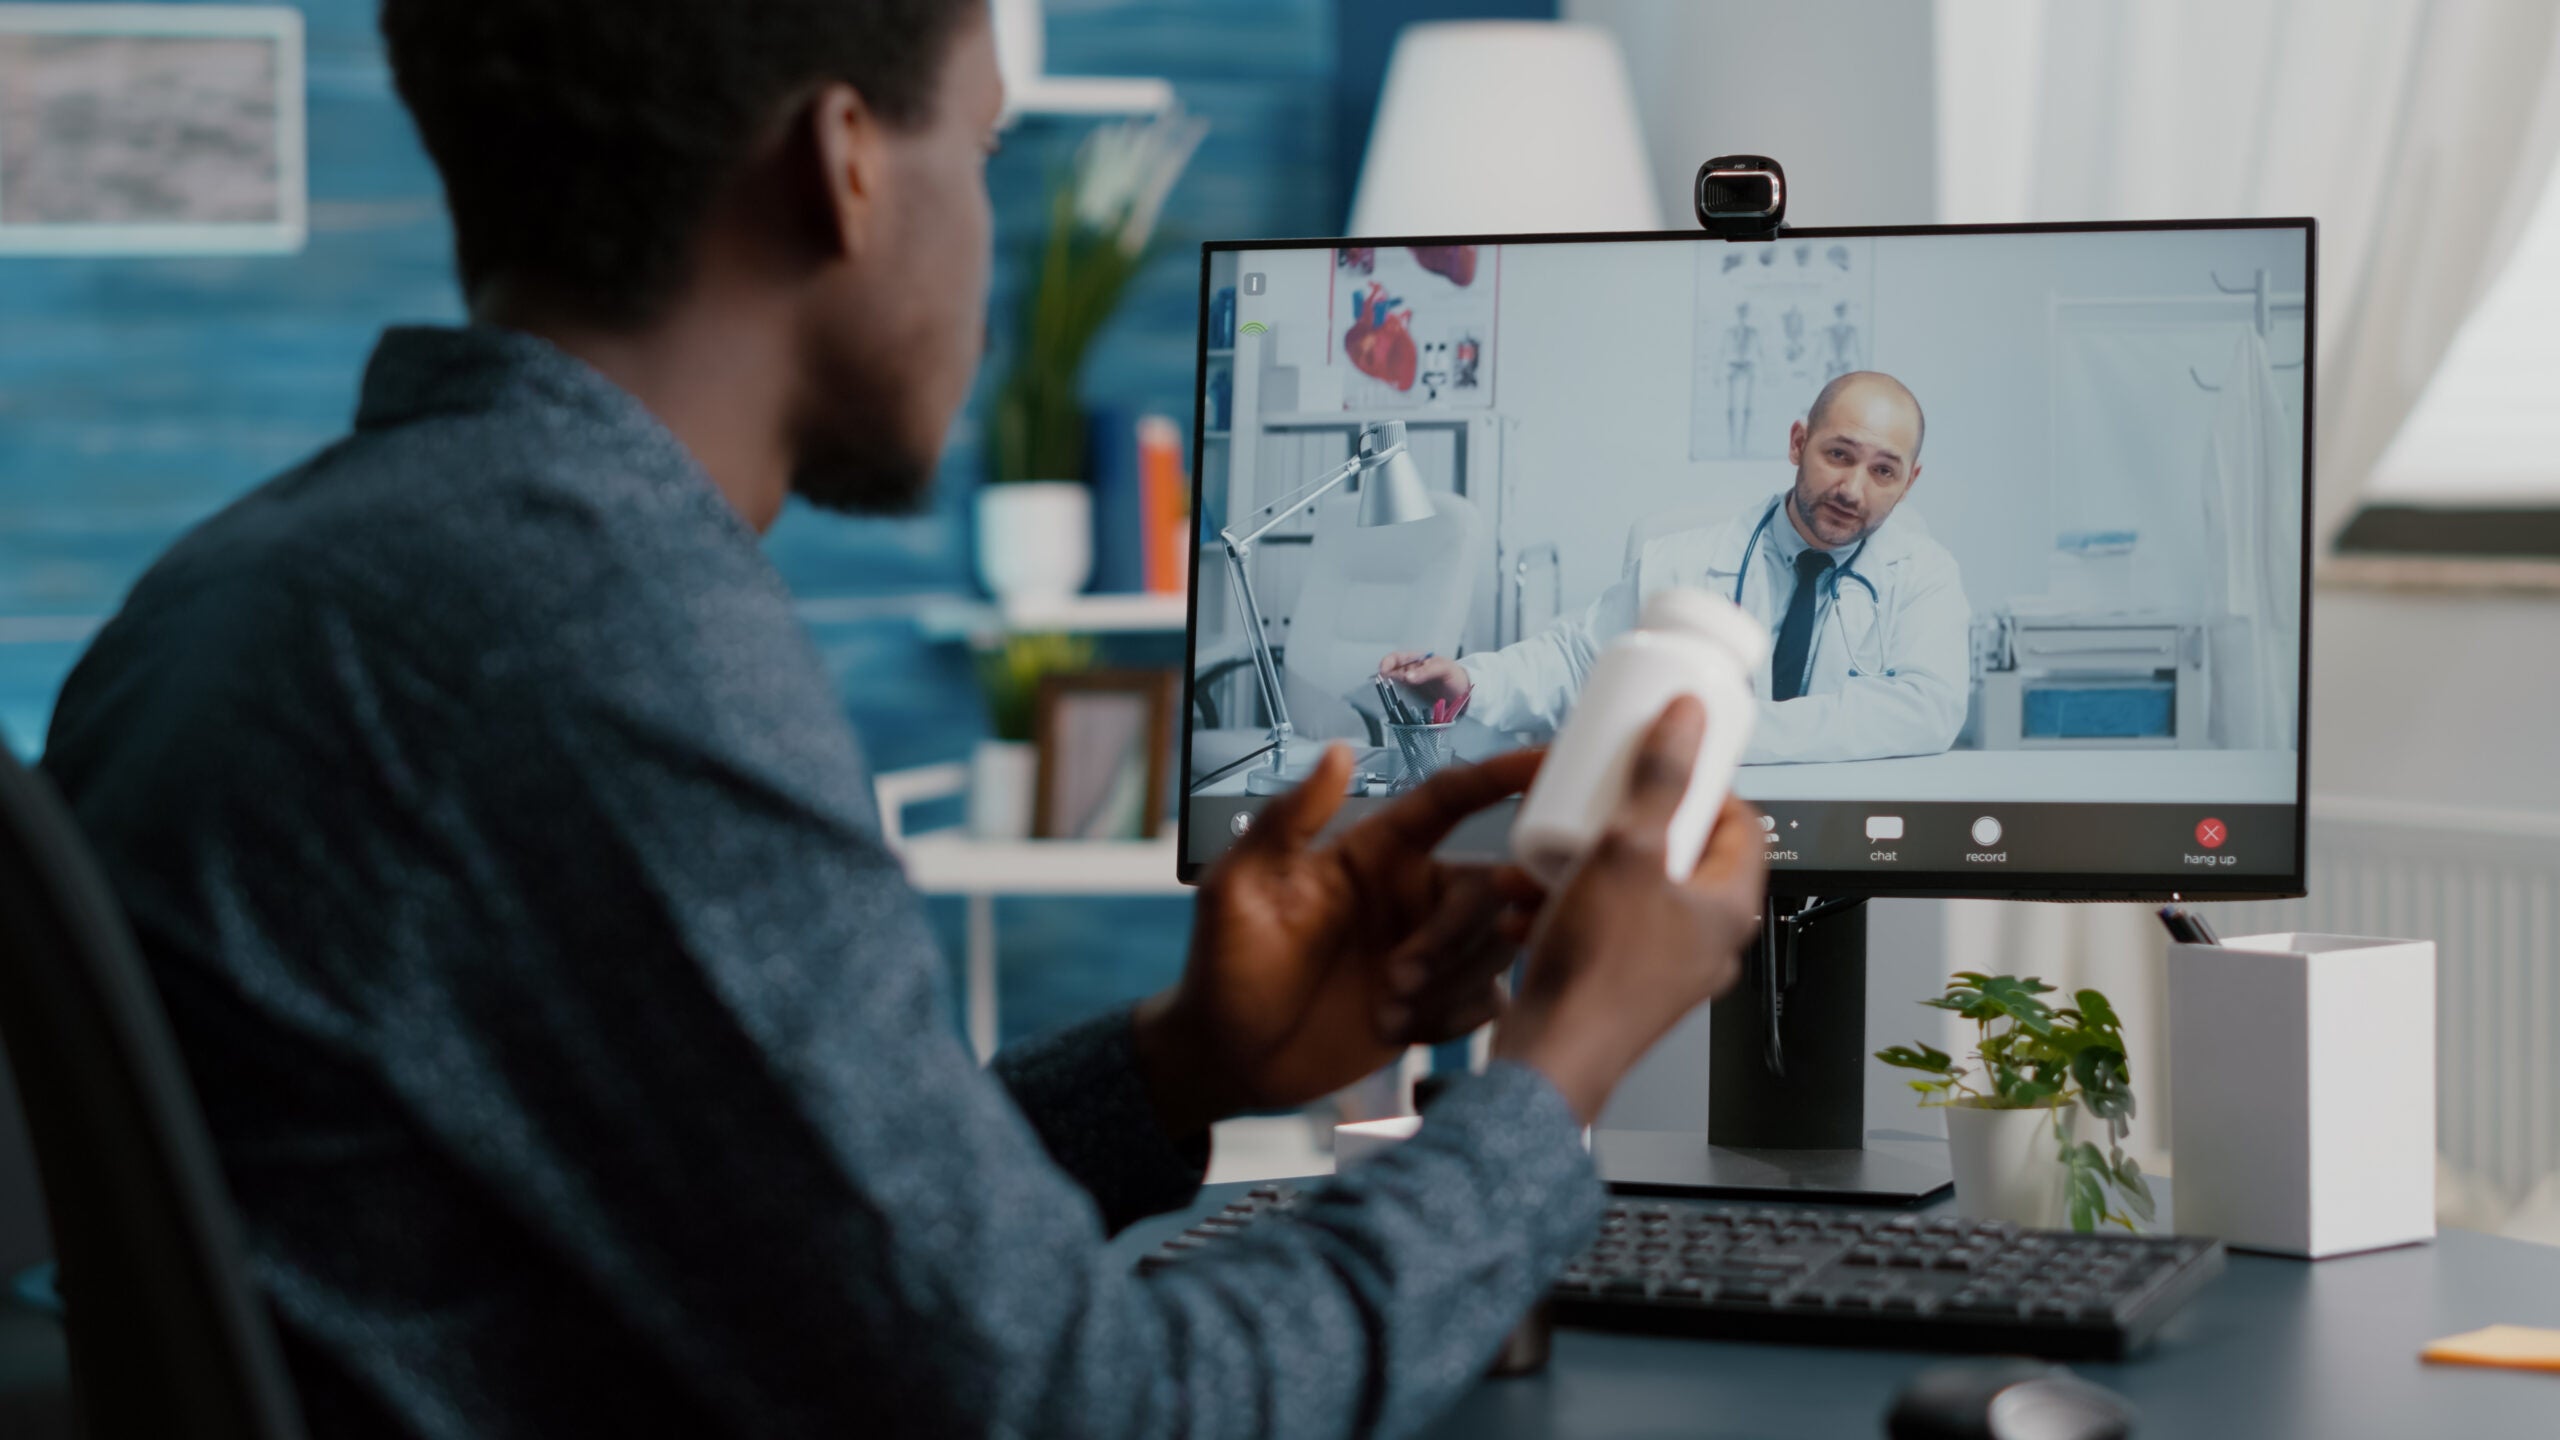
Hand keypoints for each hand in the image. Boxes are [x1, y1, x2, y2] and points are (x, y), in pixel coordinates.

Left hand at [1134, 744, 1544, 1139]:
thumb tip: (1336, 752)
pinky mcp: (1438, 1004)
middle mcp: (1412, 894)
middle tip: (1399, 976)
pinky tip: (1401, 1031)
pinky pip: (1487, 1000)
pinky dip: (1453, 1018)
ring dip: (1451, 981)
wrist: (1227, 1057)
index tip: (1548, 760)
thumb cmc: (1224, 964)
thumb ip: (1287, 820)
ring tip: (1388, 1010)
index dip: (1501, 775)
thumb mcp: (1238, 886)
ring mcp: (1430, 950)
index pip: (1450, 800)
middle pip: (1485, 886)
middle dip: (1456, 932)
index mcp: (1375, 853)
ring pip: (1496, 945)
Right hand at [1378, 652, 1471, 708]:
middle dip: (1384, 681)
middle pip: (1389, 675)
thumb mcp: (1444, 669)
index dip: (1386, 663)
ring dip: (1389, 695)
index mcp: (1416, 661)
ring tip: (1390, 700)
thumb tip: (1407, 676)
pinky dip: (1397, 706)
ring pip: (1392, 690)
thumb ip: (1426, 671)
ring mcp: (1410, 689)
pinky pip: (1400, 703)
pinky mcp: (1412, 702)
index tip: (1383, 671)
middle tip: (1384, 688)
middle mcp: (1409, 674)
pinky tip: (1398, 708)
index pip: (1395, 658)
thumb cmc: (1456, 676)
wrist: (1466, 695)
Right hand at [1491, 696, 1767, 1123]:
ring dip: (1585, 864)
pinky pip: (1602, 927)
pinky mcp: (1622, 986)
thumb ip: (1659, 782)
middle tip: (1597, 800)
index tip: (1663, 763)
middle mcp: (1706, 941)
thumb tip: (1689, 718)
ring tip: (1546, 852)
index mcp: (1728, 908)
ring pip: (1633, 891)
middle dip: (1627, 823)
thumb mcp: (1629, 852)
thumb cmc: (1599, 967)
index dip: (1701, 786)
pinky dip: (1566, 906)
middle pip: (1680, 854)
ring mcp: (1665, 968)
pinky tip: (1526, 898)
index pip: (1740, 824)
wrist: (1552, 1056)